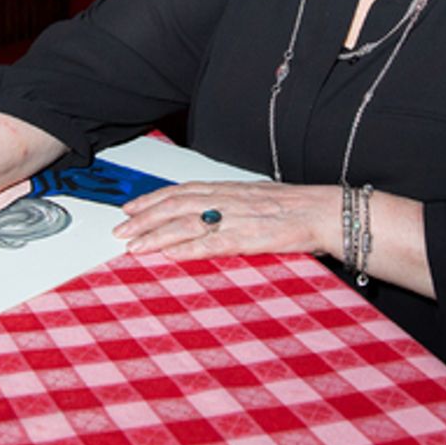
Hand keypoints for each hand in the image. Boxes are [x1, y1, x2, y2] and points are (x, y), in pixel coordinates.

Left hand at [113, 181, 337, 260]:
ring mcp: (236, 218)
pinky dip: (187, 249)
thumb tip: (207, 213)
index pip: (181, 190)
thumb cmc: (296, 207)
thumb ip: (230, 204)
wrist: (325, 211)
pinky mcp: (248, 238)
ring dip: (156, 235)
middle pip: (176, 205)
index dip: (152, 199)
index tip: (130, 208)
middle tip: (120, 231)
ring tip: (133, 246)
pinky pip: (211, 243)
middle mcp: (227, 199)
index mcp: (228, 189)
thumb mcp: (256, 198)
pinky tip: (168, 255)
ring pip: (186, 223)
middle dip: (144, 219)